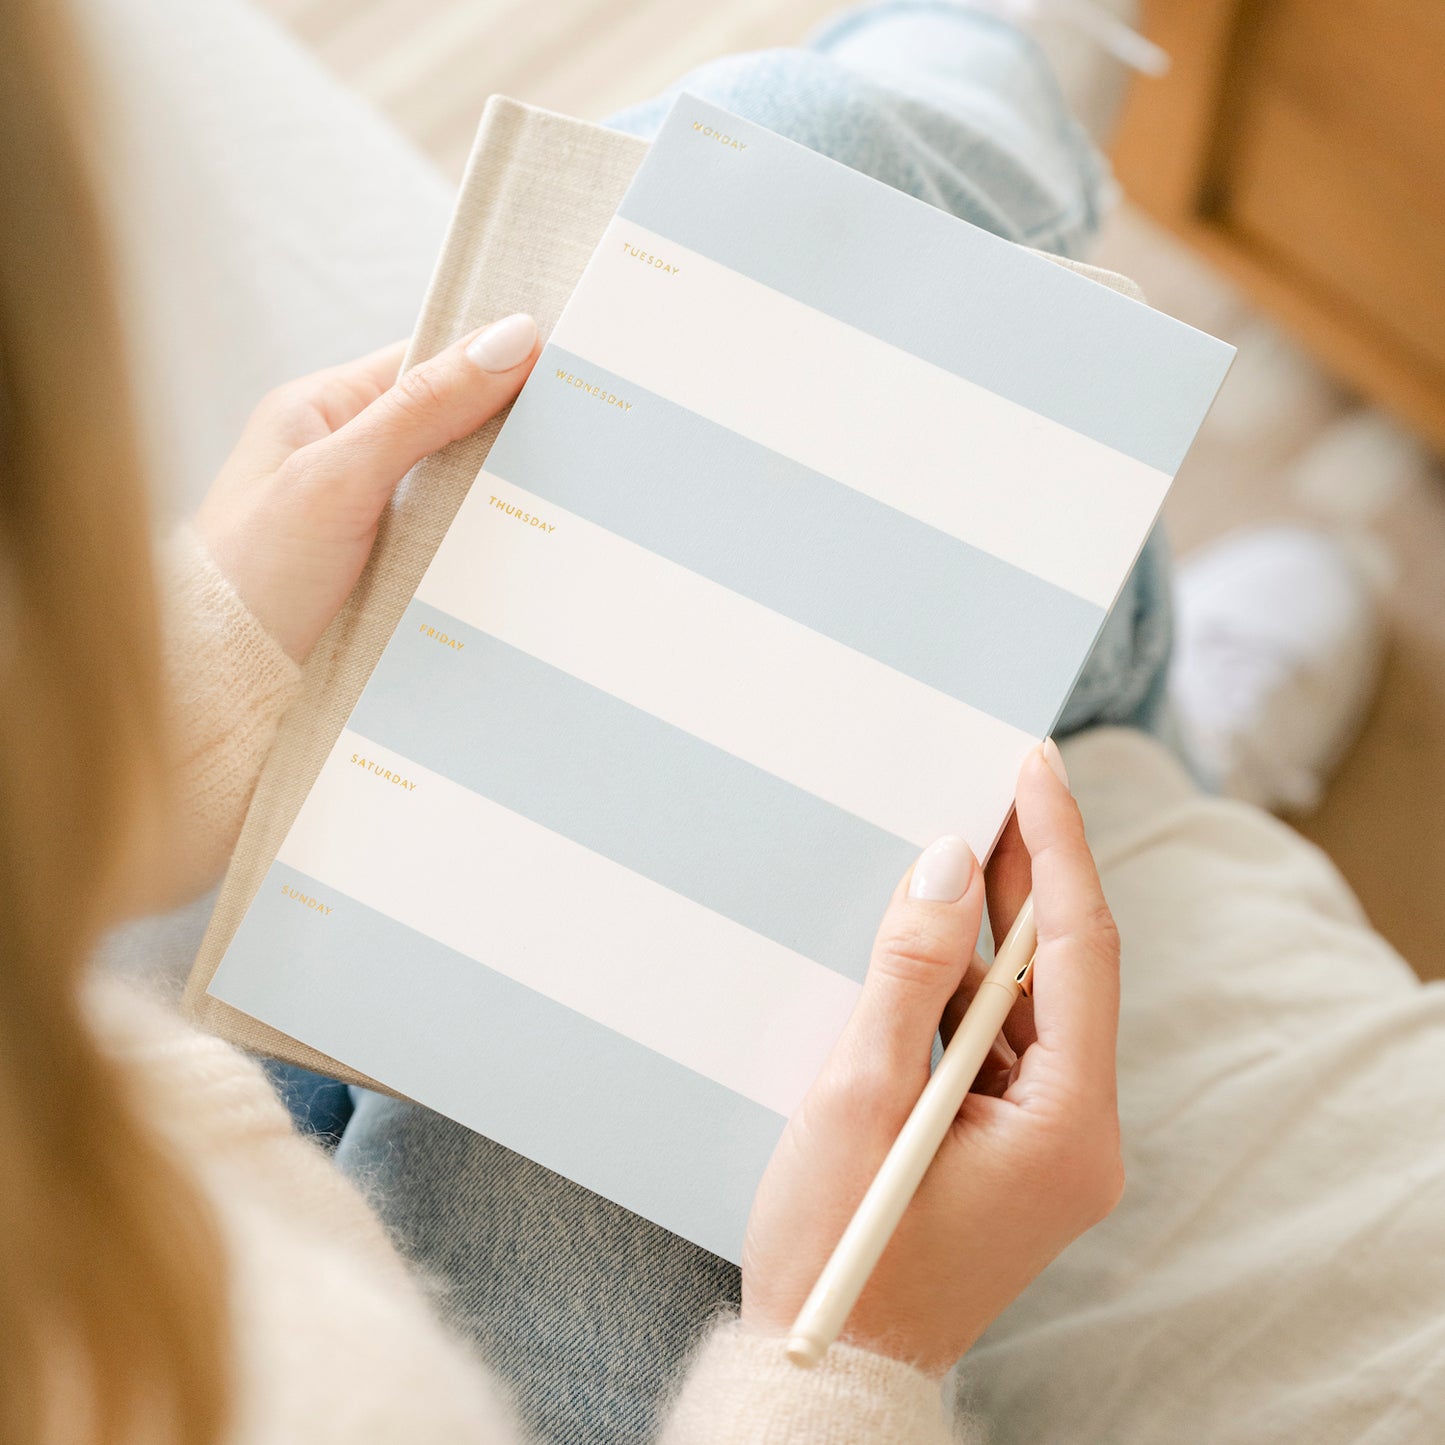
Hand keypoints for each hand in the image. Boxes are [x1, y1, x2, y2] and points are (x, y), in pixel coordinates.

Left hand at [196, 313, 540, 660]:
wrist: (219, 682)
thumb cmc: (255, 570)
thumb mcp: (343, 475)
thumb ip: (424, 408)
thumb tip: (510, 338)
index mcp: (322, 409)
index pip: (427, 362)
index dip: (491, 363)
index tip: (564, 371)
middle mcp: (343, 455)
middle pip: (449, 425)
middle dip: (505, 435)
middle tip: (578, 440)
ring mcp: (364, 514)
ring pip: (454, 485)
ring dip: (497, 496)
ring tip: (564, 497)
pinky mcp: (381, 568)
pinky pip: (447, 537)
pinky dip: (481, 541)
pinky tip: (520, 550)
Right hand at [741, 742, 1122, 1373]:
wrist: (833, 1367)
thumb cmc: (840, 1251)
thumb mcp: (861, 1097)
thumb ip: (910, 974)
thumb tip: (946, 866)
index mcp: (1066, 1125)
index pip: (1079, 951)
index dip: (1057, 848)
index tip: (1034, 767)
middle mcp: (1078, 1132)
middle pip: (1063, 972)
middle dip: (1029, 876)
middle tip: (995, 784)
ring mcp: (1047, 1144)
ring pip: (1028, 1004)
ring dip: (992, 929)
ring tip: (958, 842)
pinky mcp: (1008, 1148)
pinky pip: (998, 1042)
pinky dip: (965, 987)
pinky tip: (929, 940)